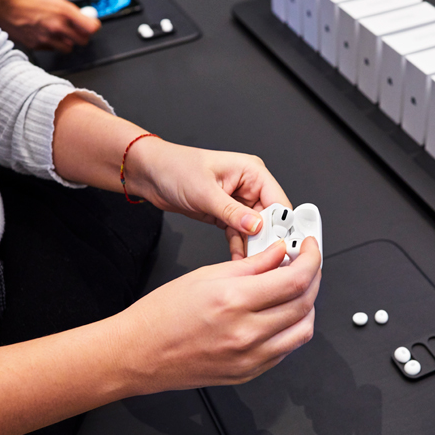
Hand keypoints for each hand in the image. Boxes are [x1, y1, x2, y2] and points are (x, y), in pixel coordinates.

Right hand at [0, 0, 100, 51]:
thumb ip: (63, 5)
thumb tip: (72, 11)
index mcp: (64, 11)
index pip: (91, 28)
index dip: (93, 26)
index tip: (91, 25)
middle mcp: (58, 27)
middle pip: (83, 41)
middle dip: (82, 36)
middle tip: (77, 30)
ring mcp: (47, 38)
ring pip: (68, 48)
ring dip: (67, 42)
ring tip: (59, 33)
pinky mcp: (36, 45)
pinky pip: (51, 48)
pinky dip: (51, 44)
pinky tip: (44, 33)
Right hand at [116, 237, 321, 392]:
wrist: (139, 352)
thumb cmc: (162, 314)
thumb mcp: (207, 275)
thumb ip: (251, 265)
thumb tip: (280, 254)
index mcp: (234, 301)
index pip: (295, 280)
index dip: (312, 260)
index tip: (311, 249)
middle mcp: (246, 333)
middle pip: (304, 304)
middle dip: (313, 278)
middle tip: (307, 264)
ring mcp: (249, 358)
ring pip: (303, 330)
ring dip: (308, 306)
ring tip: (295, 289)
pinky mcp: (248, 373)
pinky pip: (286, 350)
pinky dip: (291, 328)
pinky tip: (280, 314)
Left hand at [128, 139, 291, 259]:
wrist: (151, 175)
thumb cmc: (176, 168)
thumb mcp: (205, 192)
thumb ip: (232, 212)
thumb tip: (257, 226)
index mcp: (252, 172)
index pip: (278, 201)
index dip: (283, 224)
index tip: (283, 246)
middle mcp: (249, 187)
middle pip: (271, 218)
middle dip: (268, 239)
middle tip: (267, 260)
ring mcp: (239, 202)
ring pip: (256, 230)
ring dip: (254, 248)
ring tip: (253, 265)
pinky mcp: (227, 215)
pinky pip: (240, 235)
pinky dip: (240, 248)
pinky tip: (239, 261)